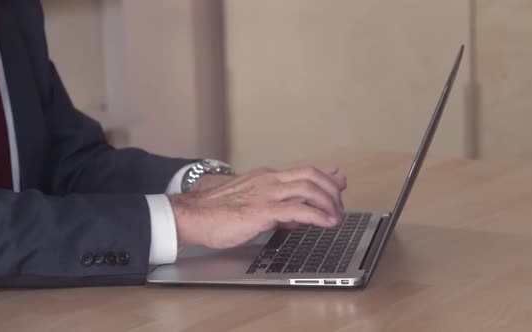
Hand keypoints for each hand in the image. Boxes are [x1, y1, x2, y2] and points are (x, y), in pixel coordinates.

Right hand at [168, 166, 346, 248]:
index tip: (339, 183)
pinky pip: (297, 209)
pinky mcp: (262, 210)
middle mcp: (269, 180)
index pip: (303, 172)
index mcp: (266, 178)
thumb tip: (298, 215)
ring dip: (328, 202)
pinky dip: (317, 215)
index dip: (325, 178)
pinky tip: (326, 222)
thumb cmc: (216, 212)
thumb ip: (276, 205)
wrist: (191, 215)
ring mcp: (266, 193)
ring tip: (336, 216)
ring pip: (308, 188)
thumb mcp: (251, 203)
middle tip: (339, 205)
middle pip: (311, 176)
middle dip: (331, 190)